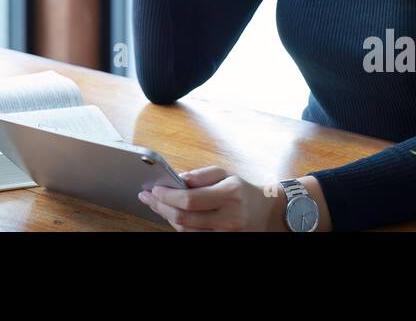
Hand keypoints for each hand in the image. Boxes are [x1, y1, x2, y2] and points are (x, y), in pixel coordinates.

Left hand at [138, 165, 284, 231]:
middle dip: (161, 207)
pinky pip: (193, 237)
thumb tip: (178, 178)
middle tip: (148, 197)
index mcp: (230, 194)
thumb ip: (202, 175)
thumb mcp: (226, 174)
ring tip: (157, 205)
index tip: (154, 189)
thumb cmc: (243, 191)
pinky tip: (172, 215)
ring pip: (186, 230)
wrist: (267, 214)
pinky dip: (179, 226)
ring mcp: (226, 234)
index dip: (168, 196)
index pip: (190, 199)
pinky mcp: (222, 242)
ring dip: (167, 217)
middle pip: (184, 218)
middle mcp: (229, 218)